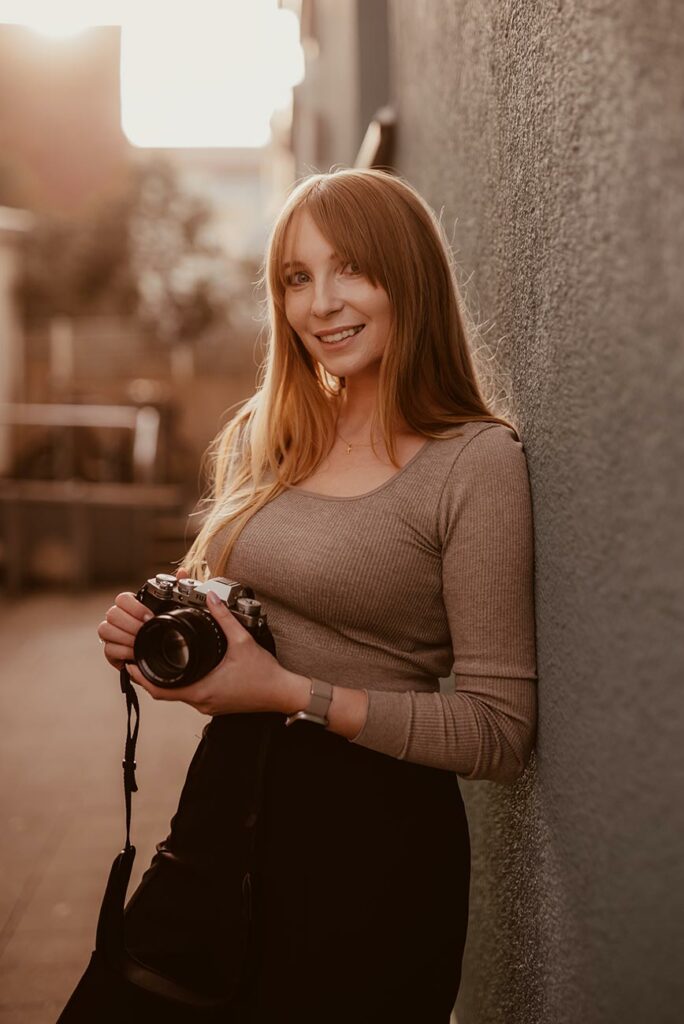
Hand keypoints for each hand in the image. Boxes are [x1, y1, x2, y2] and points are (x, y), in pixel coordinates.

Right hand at [97, 568, 189, 669]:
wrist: (158, 654)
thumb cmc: (161, 627)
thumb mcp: (171, 609)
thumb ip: (176, 588)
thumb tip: (182, 572)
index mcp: (130, 605)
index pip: (122, 598)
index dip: (135, 608)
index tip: (150, 617)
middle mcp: (117, 617)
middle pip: (112, 613)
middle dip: (131, 624)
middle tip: (144, 631)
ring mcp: (111, 633)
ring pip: (105, 629)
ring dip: (124, 637)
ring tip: (139, 642)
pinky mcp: (109, 650)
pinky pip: (108, 648)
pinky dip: (122, 651)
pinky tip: (134, 653)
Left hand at [125, 588, 297, 716]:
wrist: (282, 693)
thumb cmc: (264, 674)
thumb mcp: (242, 641)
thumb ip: (224, 618)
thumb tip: (212, 599)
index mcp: (202, 689)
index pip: (160, 689)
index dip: (141, 677)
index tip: (130, 664)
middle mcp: (202, 701)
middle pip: (165, 693)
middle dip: (150, 676)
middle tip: (139, 658)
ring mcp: (208, 706)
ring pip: (178, 695)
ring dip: (167, 680)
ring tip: (158, 660)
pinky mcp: (216, 706)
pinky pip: (191, 696)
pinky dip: (182, 684)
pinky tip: (184, 671)